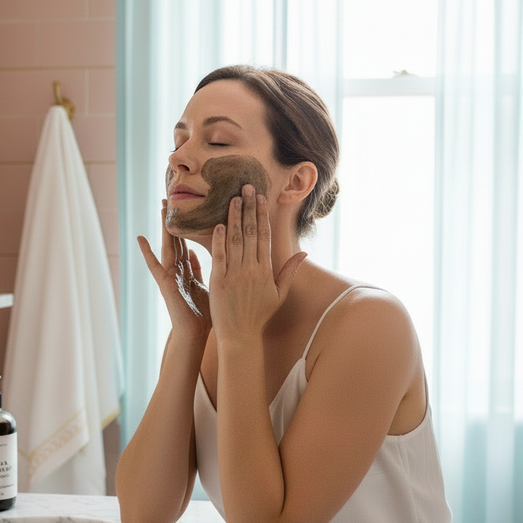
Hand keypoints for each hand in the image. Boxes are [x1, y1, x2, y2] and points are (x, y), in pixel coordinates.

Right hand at [137, 202, 210, 339]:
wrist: (195, 335)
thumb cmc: (204, 315)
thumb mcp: (206, 285)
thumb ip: (199, 269)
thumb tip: (196, 252)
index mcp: (188, 269)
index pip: (187, 242)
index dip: (187, 225)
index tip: (187, 207)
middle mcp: (177, 269)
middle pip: (176, 238)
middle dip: (174, 219)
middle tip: (170, 197)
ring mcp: (169, 275)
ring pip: (168, 245)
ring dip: (165, 226)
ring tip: (162, 206)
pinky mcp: (164, 283)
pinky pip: (154, 265)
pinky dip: (147, 252)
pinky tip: (140, 238)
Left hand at [209, 185, 304, 341]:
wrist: (240, 336)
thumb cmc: (259, 315)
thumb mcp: (279, 294)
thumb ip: (290, 271)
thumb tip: (304, 253)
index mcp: (266, 271)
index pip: (265, 236)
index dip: (263, 215)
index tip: (260, 197)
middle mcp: (252, 270)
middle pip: (251, 233)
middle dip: (249, 208)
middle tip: (246, 186)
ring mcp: (235, 275)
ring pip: (235, 241)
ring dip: (235, 217)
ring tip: (234, 198)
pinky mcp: (219, 282)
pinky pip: (220, 257)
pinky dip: (219, 240)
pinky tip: (219, 224)